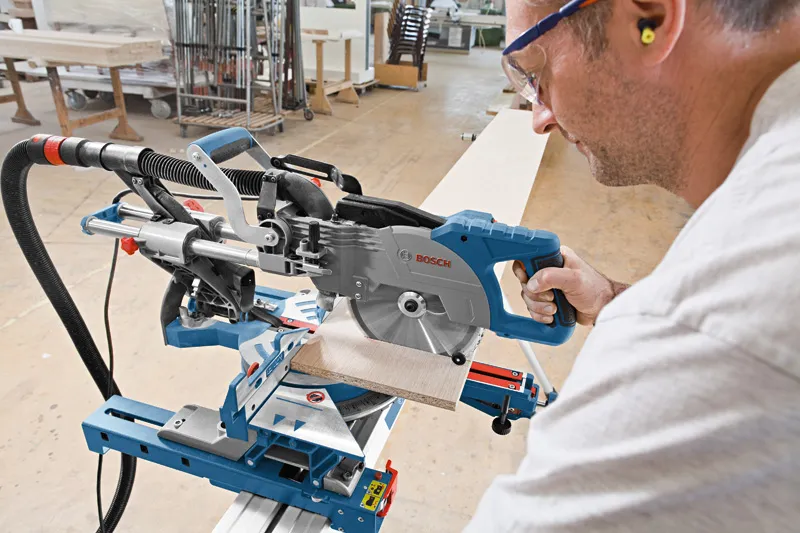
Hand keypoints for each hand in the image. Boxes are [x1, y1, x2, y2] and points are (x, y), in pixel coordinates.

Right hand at [512, 246, 626, 325]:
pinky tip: (552, 315)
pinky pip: (533, 308)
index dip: (523, 270)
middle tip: (551, 298)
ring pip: (528, 297)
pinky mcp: (547, 301)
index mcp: (554, 257)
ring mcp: (547, 287)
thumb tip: (531, 283)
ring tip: (554, 309)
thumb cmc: (595, 290)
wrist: (603, 309)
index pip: (527, 258)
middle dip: (535, 295)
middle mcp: (548, 270)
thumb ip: (551, 277)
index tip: (528, 280)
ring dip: (539, 307)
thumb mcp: (574, 279)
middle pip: (525, 281)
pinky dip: (540, 314)